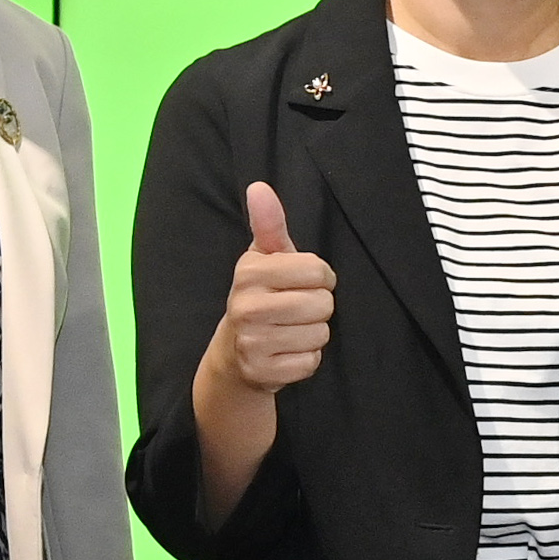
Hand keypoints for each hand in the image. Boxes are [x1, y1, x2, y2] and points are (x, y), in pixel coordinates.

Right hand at [209, 182, 334, 394]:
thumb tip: (260, 187)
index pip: (318, 270)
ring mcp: (251, 342)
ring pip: (319, 334)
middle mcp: (245, 306)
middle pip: (323, 304)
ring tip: (290, 330)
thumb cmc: (261, 296)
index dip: (320, 277)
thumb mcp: (265, 258)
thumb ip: (269, 224)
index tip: (303, 282)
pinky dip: (306, 359)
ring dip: (313, 334)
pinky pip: (311, 362)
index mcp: (249, 272)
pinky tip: (286, 352)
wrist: (235, 353)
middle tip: (297, 309)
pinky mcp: (263, 372)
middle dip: (319, 307)